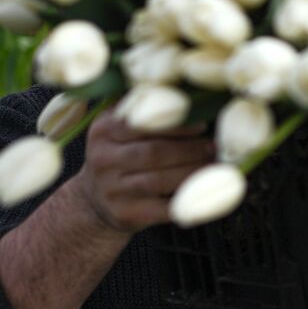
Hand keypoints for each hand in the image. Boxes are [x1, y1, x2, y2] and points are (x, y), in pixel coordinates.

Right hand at [70, 113, 215, 232]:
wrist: (93, 200)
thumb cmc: (118, 156)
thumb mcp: (116, 128)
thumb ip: (141, 110)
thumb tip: (186, 95)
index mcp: (103, 130)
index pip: (144, 124)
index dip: (177, 125)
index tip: (202, 125)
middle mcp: (103, 159)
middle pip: (154, 152)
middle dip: (190, 150)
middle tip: (213, 147)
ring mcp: (112, 189)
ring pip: (159, 180)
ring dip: (192, 173)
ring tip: (213, 168)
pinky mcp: (125, 213)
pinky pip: (162, 208)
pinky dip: (187, 201)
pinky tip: (204, 194)